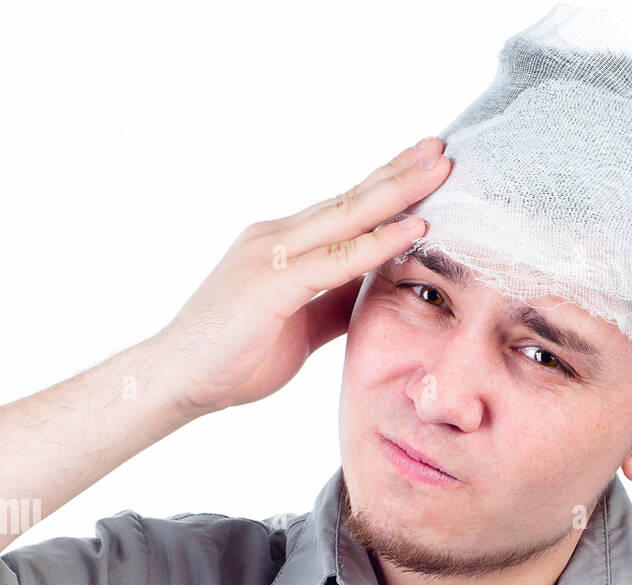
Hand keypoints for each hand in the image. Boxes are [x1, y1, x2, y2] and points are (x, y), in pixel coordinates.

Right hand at [154, 138, 450, 415]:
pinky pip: (337, 259)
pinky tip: (413, 228)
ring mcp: (272, 254)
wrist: (178, 381)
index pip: (344, 207)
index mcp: (283, 246)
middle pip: (350, 197)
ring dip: (398, 191)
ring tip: (440, 168)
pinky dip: (377, 242)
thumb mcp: (300, 327)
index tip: (426, 165)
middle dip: (400, 171)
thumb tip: (372, 290)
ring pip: (348, 215)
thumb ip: (334, 303)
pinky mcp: (272, 282)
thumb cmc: (233, 359)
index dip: (387, 185)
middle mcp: (277, 237)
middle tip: (442, 146)